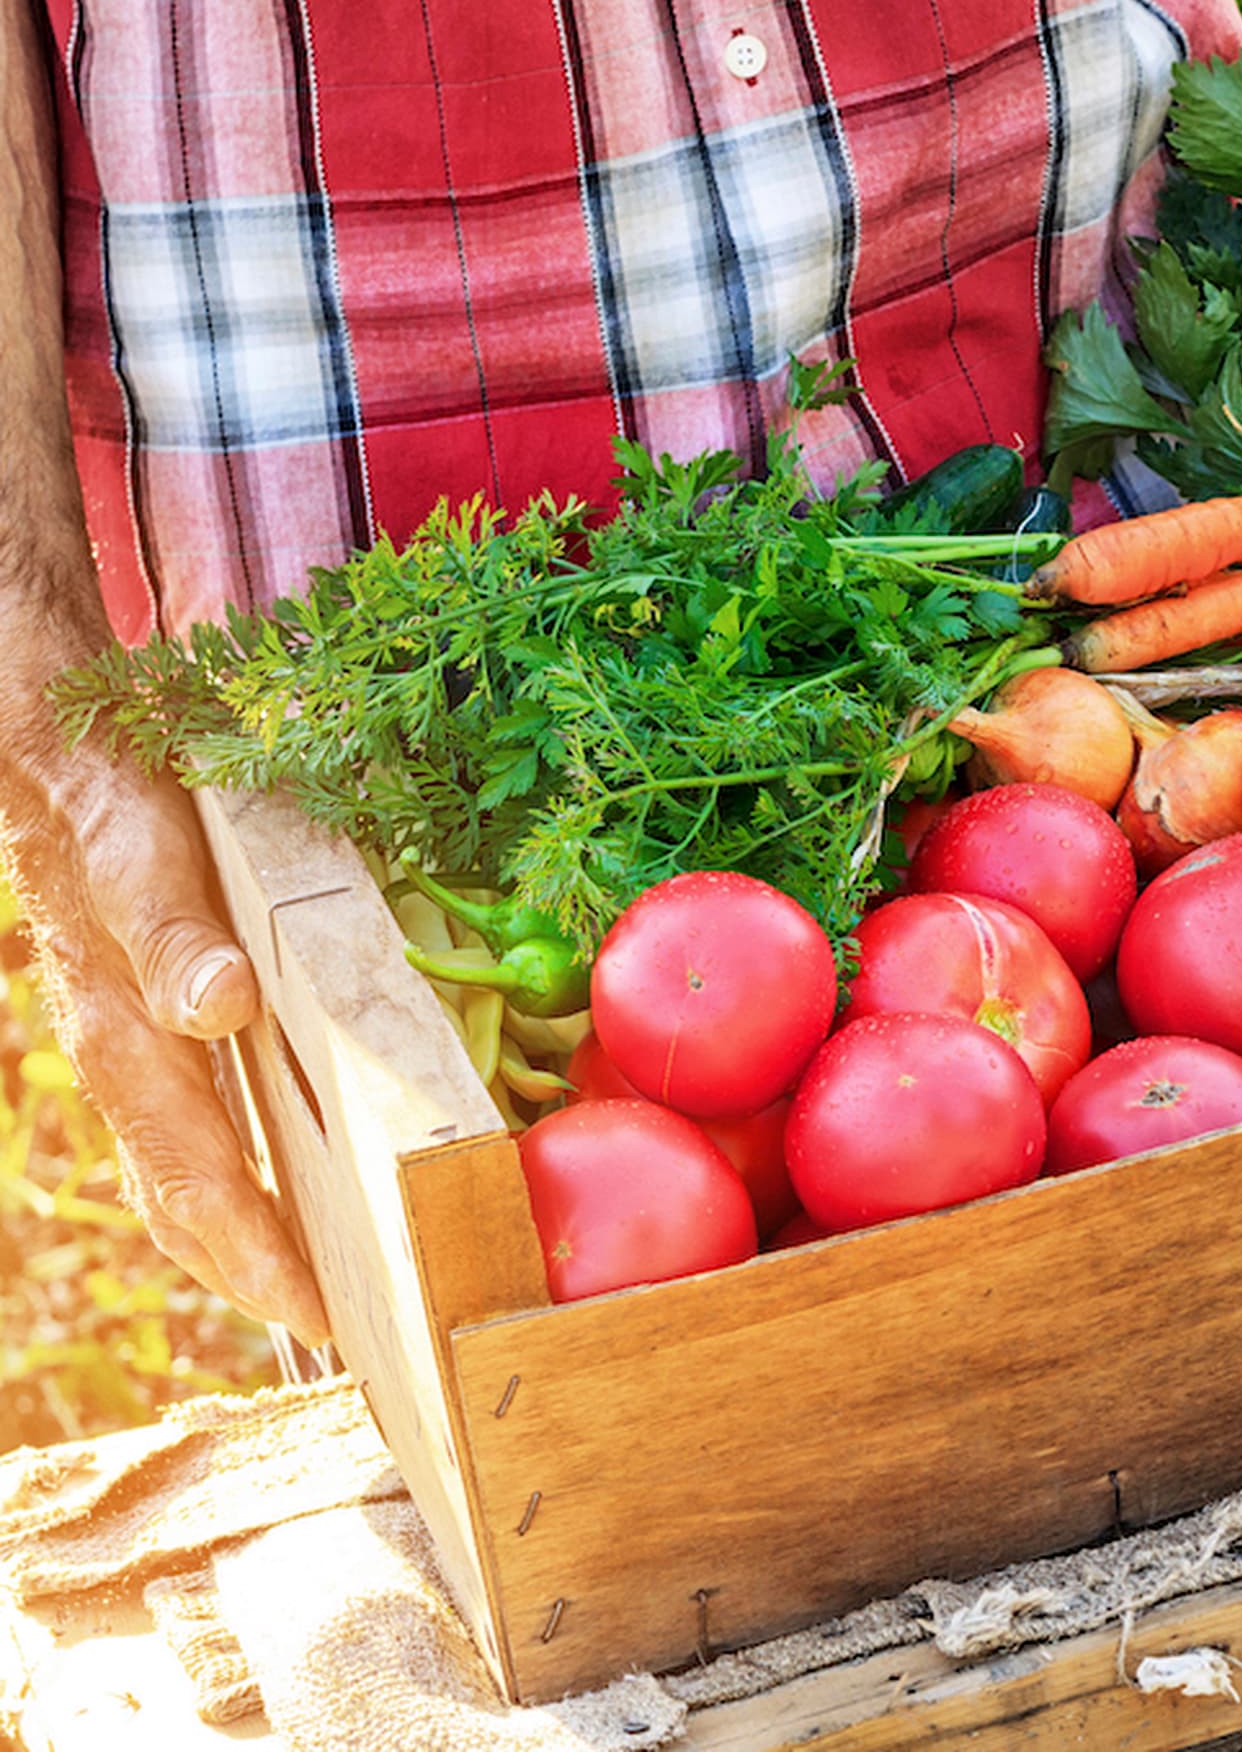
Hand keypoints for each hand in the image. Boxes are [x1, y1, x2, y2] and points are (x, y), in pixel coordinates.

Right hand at [8, 746, 330, 1345]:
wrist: (47, 746)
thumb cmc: (105, 792)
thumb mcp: (139, 847)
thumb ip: (170, 929)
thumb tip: (220, 1005)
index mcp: (124, 1031)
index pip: (194, 1174)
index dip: (255, 1254)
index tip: (320, 1319)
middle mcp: (121, 1053)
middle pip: (186, 1198)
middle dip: (259, 1278)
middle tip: (349, 1341)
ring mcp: (130, 1042)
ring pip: (184, 1171)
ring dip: (247, 1242)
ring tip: (331, 1301)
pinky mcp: (146, 1021)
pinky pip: (191, 1126)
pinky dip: (237, 1182)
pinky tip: (299, 1201)